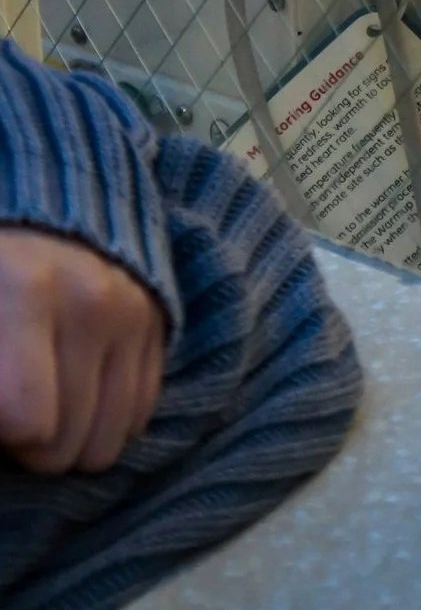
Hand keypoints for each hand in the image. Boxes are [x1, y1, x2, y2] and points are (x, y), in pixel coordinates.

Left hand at [0, 228, 164, 475]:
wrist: (36, 218)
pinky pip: (140, 414)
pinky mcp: (159, 322)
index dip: (3, 438)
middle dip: (30, 448)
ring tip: (43, 408)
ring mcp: (135, 310)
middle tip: (13, 415)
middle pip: (65, 441)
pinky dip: (105, 421)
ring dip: (70, 442)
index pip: (30, 423)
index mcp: (28, 291)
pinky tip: (77, 396)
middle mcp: (93, 301)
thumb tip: (13, 426)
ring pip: (108, 441)